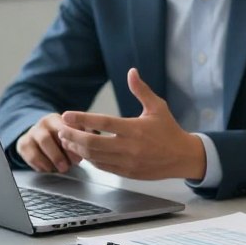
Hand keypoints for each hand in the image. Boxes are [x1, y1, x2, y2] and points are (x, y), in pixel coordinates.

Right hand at [16, 113, 82, 172]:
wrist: (41, 137)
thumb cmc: (62, 137)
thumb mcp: (74, 131)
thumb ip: (84, 132)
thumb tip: (95, 136)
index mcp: (56, 118)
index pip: (63, 126)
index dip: (72, 139)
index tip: (82, 150)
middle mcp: (42, 124)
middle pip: (48, 138)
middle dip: (61, 153)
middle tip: (73, 163)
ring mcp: (31, 134)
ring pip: (40, 147)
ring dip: (53, 159)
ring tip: (63, 168)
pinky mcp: (23, 145)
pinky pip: (31, 157)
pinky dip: (42, 165)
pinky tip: (51, 168)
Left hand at [56, 68, 206, 179]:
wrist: (182, 157)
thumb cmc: (169, 130)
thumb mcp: (158, 107)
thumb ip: (141, 90)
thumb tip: (131, 71)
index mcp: (135, 129)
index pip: (103, 122)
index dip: (83, 118)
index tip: (67, 115)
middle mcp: (129, 147)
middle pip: (93, 143)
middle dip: (73, 137)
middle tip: (63, 130)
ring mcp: (127, 162)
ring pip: (95, 157)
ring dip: (78, 149)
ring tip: (68, 141)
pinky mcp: (127, 173)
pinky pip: (102, 167)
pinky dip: (90, 159)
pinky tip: (84, 152)